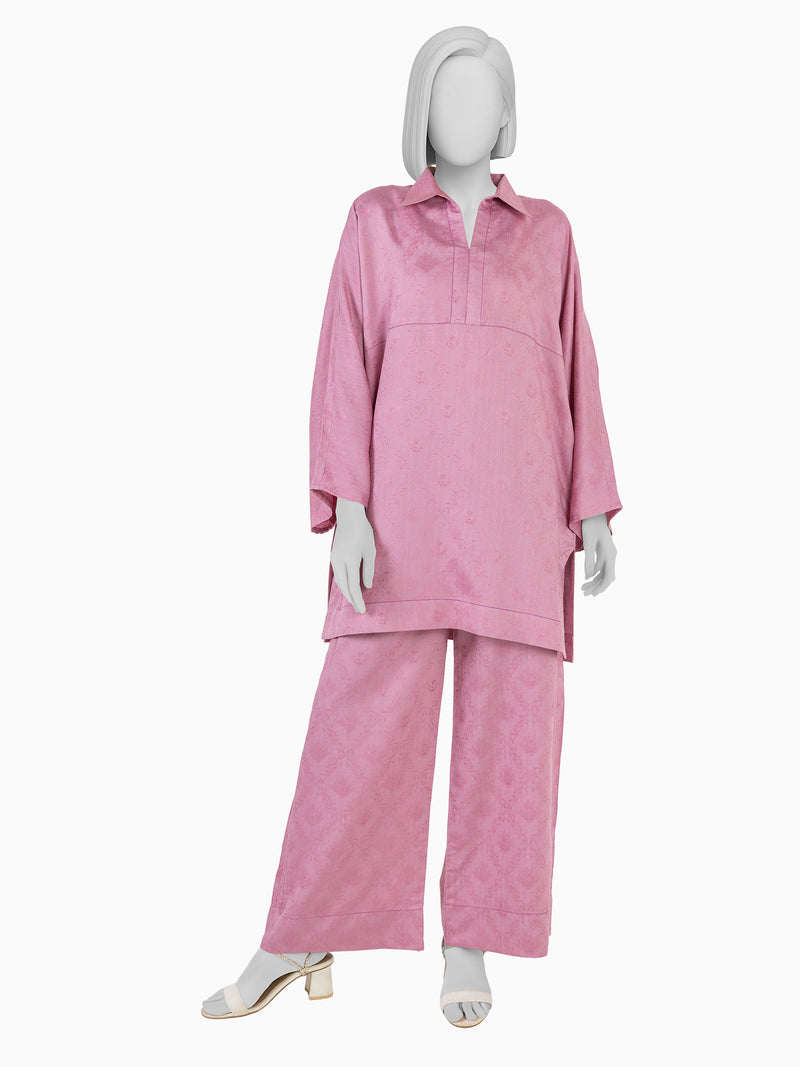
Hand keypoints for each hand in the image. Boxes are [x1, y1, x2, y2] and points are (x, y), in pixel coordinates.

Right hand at [330, 499, 375, 613]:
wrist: (348, 517)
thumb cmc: (363, 532)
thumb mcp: (370, 551)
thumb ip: (368, 570)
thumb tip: (366, 586)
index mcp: (351, 560)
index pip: (354, 586)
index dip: (358, 600)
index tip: (363, 610)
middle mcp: (339, 562)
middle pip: (344, 587)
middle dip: (352, 600)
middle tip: (359, 610)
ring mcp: (334, 560)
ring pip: (339, 582)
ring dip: (347, 593)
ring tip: (355, 602)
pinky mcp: (333, 557)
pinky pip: (337, 575)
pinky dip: (343, 584)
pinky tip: (349, 588)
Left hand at [580, 513, 616, 595]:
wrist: (593, 513)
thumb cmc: (590, 526)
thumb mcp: (588, 543)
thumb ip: (588, 560)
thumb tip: (587, 577)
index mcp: (610, 553)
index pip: (609, 576)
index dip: (602, 587)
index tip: (593, 594)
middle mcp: (612, 555)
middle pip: (606, 577)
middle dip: (596, 586)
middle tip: (584, 594)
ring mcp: (608, 554)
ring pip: (603, 573)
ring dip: (594, 582)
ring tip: (583, 589)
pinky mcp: (603, 553)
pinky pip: (601, 568)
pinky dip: (594, 575)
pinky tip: (586, 580)